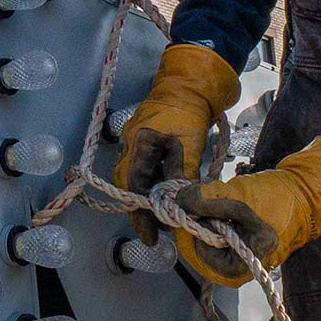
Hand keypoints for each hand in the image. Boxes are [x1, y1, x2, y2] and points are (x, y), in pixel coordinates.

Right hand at [112, 43, 241, 241]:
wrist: (190, 83)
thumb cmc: (188, 112)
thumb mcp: (189, 146)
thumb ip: (182, 176)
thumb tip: (182, 205)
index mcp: (137, 145)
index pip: (133, 187)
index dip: (141, 214)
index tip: (151, 236)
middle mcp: (131, 146)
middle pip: (130, 186)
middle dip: (143, 210)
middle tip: (159, 231)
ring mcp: (137, 142)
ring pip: (137, 179)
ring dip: (150, 199)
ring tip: (166, 217)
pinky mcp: (147, 141)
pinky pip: (146, 170)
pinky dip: (155, 185)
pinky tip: (167, 195)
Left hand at [170, 135, 320, 286]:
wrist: (307, 194)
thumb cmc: (278, 200)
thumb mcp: (239, 198)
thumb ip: (208, 200)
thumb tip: (178, 199)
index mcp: (237, 269)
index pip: (196, 254)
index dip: (186, 228)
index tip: (183, 204)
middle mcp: (235, 268)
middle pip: (197, 248)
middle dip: (192, 221)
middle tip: (191, 197)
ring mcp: (236, 255)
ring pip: (203, 238)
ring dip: (200, 216)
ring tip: (207, 198)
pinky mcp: (238, 242)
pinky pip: (214, 232)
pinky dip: (210, 215)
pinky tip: (216, 201)